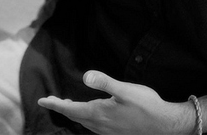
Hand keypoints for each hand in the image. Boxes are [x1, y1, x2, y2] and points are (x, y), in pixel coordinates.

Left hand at [38, 70, 192, 134]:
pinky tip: (90, 114)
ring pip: (84, 122)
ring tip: (67, 105)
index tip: (41, 100)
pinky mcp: (115, 132)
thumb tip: (85, 76)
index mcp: (99, 113)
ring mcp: (107, 131)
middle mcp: (100, 125)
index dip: (55, 105)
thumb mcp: (126, 90)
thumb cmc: (147, 106)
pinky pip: (93, 125)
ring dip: (73, 113)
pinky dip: (85, 117)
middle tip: (50, 100)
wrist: (165, 126)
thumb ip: (105, 82)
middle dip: (61, 108)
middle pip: (75, 116)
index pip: (70, 109)